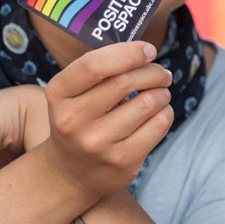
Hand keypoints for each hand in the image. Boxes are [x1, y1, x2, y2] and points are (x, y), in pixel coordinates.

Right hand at [39, 41, 172, 198]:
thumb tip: (145, 51)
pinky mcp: (122, 161)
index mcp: (58, 93)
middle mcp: (73, 120)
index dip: (129, 52)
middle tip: (161, 73)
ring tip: (160, 93)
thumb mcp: (74, 93)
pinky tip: (158, 112)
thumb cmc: (80, 119)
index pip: (95, 65)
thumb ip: (101, 69)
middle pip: (126, 81)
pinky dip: (165, 112)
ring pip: (147, 103)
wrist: (70, 173)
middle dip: (153, 71)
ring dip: (162, 92)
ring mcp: (97, 144)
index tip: (148, 50)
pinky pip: (159, 125)